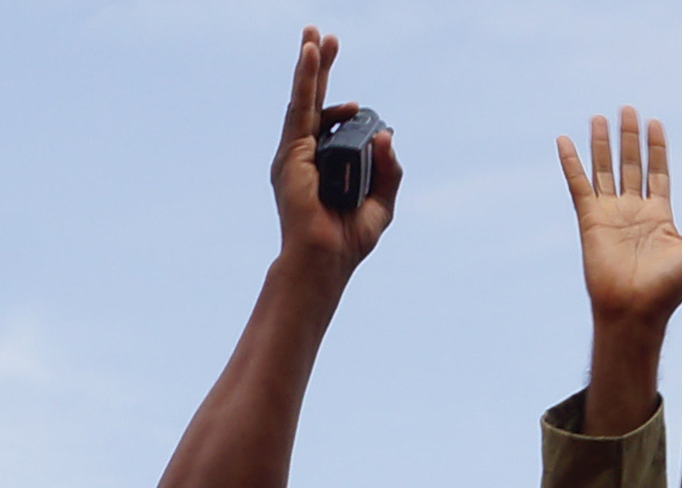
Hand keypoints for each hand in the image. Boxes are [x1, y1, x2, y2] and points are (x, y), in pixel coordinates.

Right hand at [271, 28, 398, 269]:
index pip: (334, 126)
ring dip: (311, 65)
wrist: (326, 256)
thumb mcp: (382, 201)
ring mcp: (296, 150)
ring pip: (305, 98)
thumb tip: (386, 134)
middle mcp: (307, 153)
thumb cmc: (349, 237)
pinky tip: (310, 55)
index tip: (363, 108)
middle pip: (316, 102)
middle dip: (321, 69)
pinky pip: (301, 107)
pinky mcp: (292, 150)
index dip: (345, 109)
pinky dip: (307, 79)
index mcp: (326, 164)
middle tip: (326, 37)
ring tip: (317, 36)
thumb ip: (389, 169)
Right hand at [556, 106, 681, 328]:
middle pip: (631, 165)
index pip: (658, 173)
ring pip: (604, 170)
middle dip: (629, 138)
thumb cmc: (672, 288)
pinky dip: (571, 163)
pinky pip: (578, 185)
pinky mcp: (589, 220)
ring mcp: (610, 214)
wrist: (637, 310)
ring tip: (600, 117)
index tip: (654, 124)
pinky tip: (565, 140)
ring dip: (602, 144)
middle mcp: (634, 211)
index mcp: (660, 216)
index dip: (656, 149)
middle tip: (627, 109)